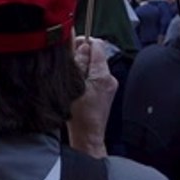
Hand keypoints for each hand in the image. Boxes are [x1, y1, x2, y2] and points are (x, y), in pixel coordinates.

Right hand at [67, 36, 117, 157]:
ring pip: (94, 65)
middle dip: (81, 56)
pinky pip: (96, 76)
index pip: (97, 45)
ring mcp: (109, 85)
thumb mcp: (73, 85)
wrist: (88, 136)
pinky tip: (78, 87)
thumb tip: (80, 45)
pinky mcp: (107, 91)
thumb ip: (78, 62)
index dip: (83, 42)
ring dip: (83, 67)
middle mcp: (109, 78)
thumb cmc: (79, 117)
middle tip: (69, 66)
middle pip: (95, 55)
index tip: (72, 47)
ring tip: (72, 80)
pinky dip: (86, 77)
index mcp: (102, 75)